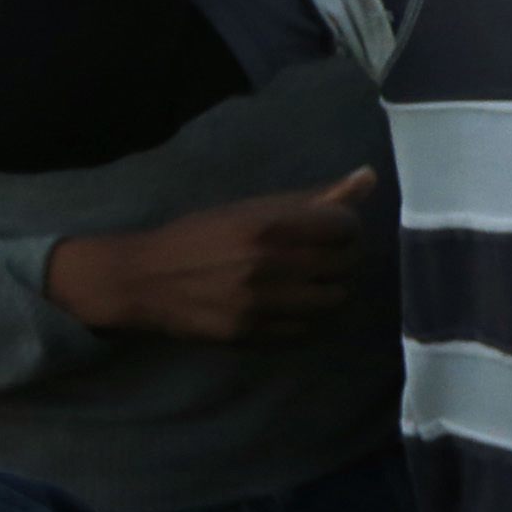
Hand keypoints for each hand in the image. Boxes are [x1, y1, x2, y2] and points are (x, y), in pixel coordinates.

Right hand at [45, 171, 379, 341]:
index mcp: (270, 227)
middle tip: (322, 253)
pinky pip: (306, 328)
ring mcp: (262, 304)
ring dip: (329, 287)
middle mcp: (270, 266)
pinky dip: (307, 316)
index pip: (346, 227)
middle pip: (344, 263)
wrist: (143, 279)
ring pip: (333, 299)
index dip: (345, 226)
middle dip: (341, 255)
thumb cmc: (202, 235)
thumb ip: (314, 198)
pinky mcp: (251, 334)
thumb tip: (368, 178)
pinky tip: (290, 303)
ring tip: (309, 279)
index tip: (331, 228)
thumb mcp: (252, 208)